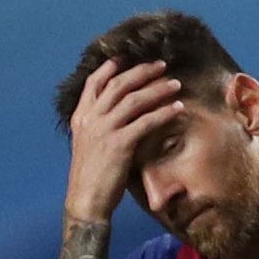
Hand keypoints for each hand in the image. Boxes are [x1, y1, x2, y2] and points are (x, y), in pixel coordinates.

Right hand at [64, 59, 184, 221]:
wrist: (86, 201)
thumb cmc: (90, 177)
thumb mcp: (87, 145)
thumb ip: (97, 127)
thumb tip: (115, 116)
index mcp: (80, 118)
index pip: (94, 83)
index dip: (110, 68)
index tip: (125, 58)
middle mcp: (91, 119)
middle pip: (119, 85)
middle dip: (142, 71)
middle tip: (161, 65)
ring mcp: (105, 130)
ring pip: (135, 99)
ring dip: (158, 88)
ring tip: (175, 83)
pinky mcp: (119, 144)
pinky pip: (146, 121)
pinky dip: (164, 112)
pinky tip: (178, 108)